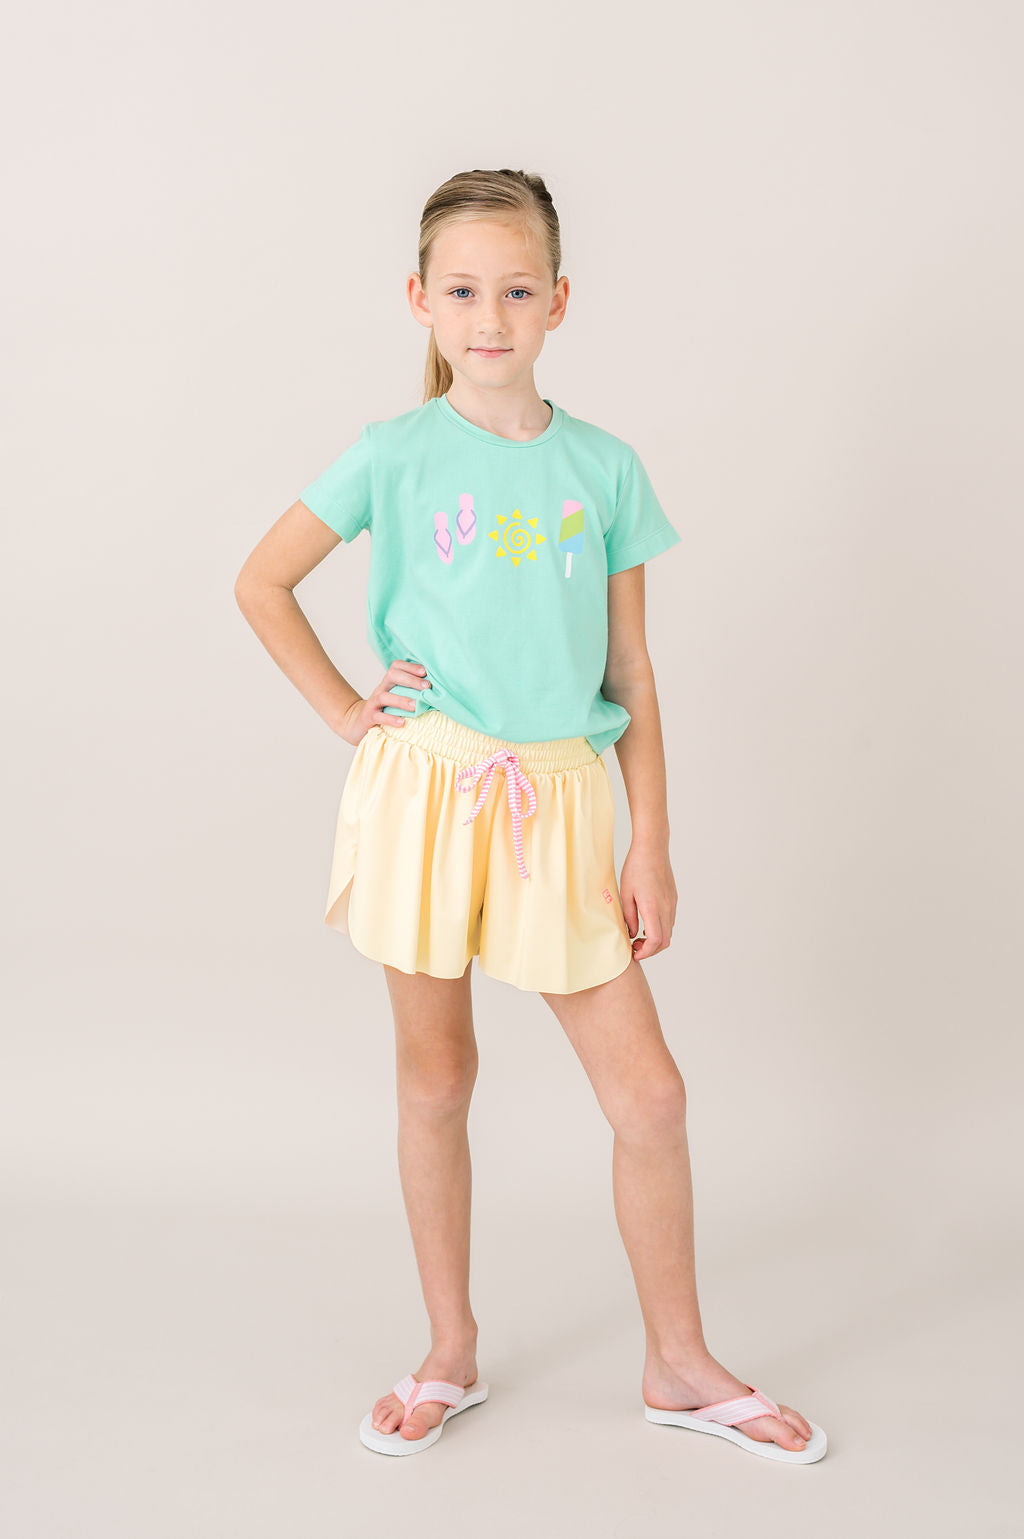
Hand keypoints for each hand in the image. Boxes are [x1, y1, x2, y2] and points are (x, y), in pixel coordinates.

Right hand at [337, 659, 430, 745]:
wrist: (360, 723)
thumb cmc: (386, 709)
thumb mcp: (397, 697)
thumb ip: (412, 692)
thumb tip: (438, 690)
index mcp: (389, 682)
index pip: (396, 667)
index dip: (410, 667)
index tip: (426, 672)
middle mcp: (381, 689)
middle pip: (391, 676)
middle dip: (411, 680)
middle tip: (426, 687)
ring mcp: (374, 702)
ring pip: (385, 697)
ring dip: (401, 700)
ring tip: (415, 706)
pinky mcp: (369, 717)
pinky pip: (379, 716)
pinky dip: (390, 719)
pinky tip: (402, 722)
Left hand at [619, 841, 676, 959]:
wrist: (652, 848)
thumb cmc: (636, 868)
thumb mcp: (625, 893)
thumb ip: (629, 917)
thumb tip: (632, 934)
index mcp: (653, 907)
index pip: (655, 941)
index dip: (646, 952)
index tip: (634, 953)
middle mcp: (666, 907)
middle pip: (665, 941)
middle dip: (651, 950)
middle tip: (635, 946)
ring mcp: (672, 903)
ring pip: (669, 932)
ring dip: (656, 940)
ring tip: (639, 935)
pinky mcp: (673, 898)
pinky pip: (670, 921)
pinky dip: (660, 929)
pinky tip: (647, 923)